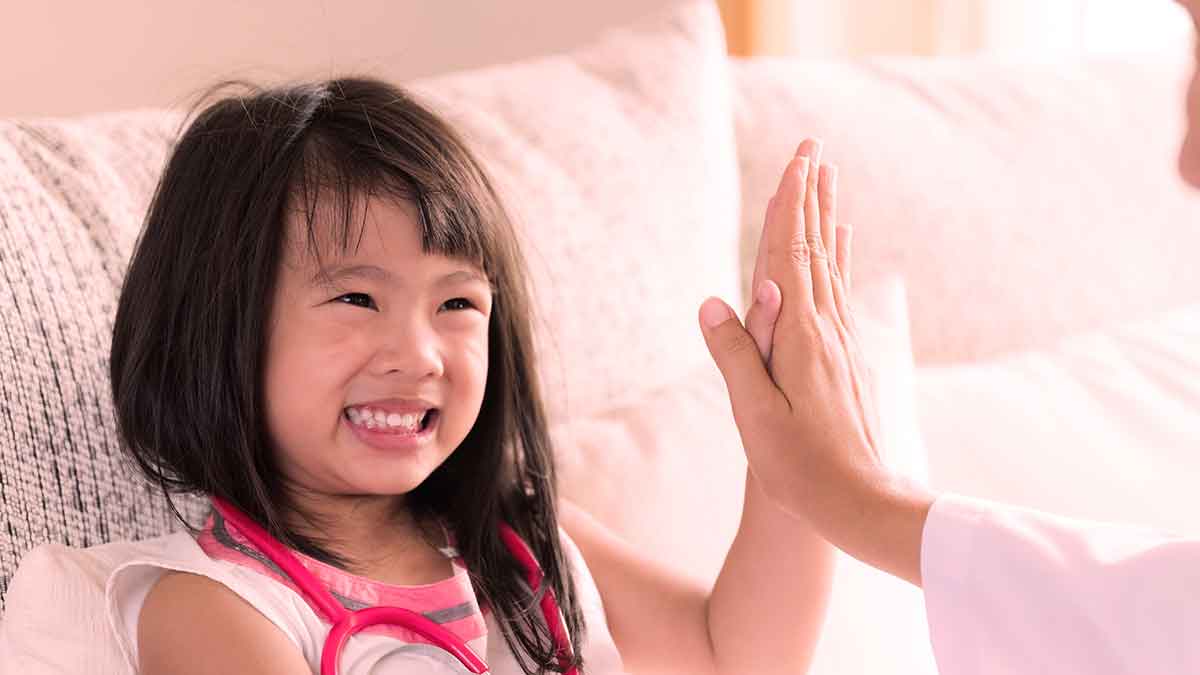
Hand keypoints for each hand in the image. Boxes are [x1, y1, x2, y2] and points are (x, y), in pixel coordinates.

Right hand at [698, 139, 933, 585]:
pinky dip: (837, 259)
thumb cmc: (800, 466)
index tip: (796, 161)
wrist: (860, 501)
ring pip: (829, 264)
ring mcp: (840, 342)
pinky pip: (838, 293)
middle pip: (815, 248)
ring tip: (826, 180)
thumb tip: (713, 300)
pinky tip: (841, 244)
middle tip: (813, 149)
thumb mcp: (755, 414)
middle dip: (811, 196)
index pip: (790, 257)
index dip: (790, 207)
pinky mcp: (846, 357)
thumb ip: (736, 355)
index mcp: (799, 337)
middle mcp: (825, 329)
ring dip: (825, 218)